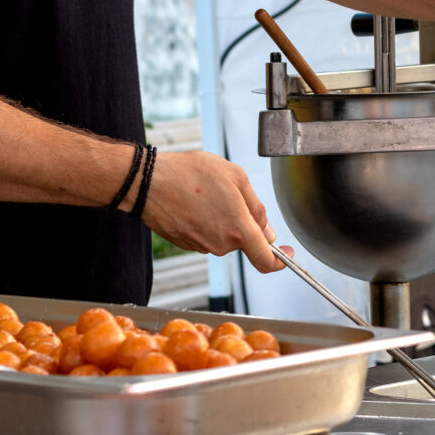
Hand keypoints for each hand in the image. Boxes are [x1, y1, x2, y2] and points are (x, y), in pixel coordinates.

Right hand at [137, 149, 293, 270]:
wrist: (148, 182)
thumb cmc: (191, 173)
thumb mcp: (236, 177)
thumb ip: (257, 207)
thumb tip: (267, 231)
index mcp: (238, 229)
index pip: (266, 260)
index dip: (280, 261)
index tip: (286, 254)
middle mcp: (221, 244)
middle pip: (243, 241)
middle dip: (243, 221)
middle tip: (228, 193)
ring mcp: (202, 246)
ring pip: (224, 236)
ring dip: (223, 218)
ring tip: (206, 193)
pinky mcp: (186, 244)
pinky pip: (206, 235)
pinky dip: (206, 221)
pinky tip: (194, 201)